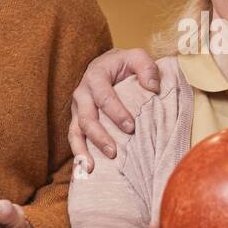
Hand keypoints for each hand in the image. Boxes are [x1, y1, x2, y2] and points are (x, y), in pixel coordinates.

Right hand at [69, 47, 160, 173]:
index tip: (131, 128)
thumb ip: (146, 68)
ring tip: (91, 168)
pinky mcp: (77, 120)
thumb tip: (152, 87)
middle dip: (100, 137)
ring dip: (82, 150)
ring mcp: (77, 108)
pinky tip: (84, 170)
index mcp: (95, 76)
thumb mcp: (137, 57)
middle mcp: (82, 93)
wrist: (108, 64)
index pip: (104, 97)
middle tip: (114, 152)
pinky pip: (74, 138)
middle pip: (87, 118)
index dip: (116, 113)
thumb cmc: (124, 64)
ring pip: (75, 131)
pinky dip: (78, 154)